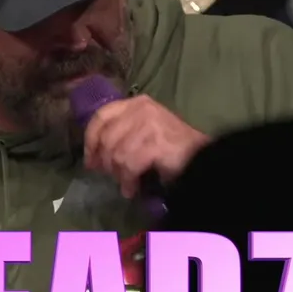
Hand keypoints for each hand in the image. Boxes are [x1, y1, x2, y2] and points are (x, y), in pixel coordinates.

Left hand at [83, 95, 209, 197]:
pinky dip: (128, 181)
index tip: (90, 158)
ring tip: (125, 183)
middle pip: (106, 138)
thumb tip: (94, 155)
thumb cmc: (172, 146)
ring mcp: (149, 125)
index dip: (91, 139)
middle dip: (104, 161)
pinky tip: (131, 188)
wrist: (202, 157)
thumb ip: (121, 133)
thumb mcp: (143, 130)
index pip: (101, 116)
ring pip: (116, 154)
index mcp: (136, 103)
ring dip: (118, 174)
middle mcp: (141, 109)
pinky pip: (129, 165)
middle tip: (110, 176)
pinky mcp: (156, 143)